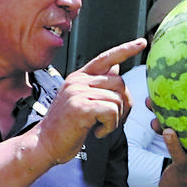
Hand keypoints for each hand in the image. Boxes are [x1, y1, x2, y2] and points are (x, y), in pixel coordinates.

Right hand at [35, 38, 145, 163]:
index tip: (142, 42)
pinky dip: (110, 127)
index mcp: (80, 77)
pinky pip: (111, 112)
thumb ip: (98, 84)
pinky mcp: (80, 107)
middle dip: (123, 105)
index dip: (125, 50)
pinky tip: (96, 133)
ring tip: (98, 127)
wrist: (44, 144)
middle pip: (119, 83)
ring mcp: (78, 92)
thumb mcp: (82, 100)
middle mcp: (78, 80)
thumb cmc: (66, 126)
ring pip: (117, 100)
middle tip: (111, 120)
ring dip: (115, 120)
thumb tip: (116, 67)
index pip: (106, 58)